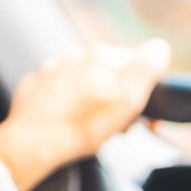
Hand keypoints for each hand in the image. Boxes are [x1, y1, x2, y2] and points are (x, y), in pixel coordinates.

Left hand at [0, 39, 169, 190]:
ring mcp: (52, 69)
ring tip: (89, 127)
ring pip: (82, 81)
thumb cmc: (82, 126)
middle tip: (114, 126)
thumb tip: (159, 47)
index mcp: (101, 56)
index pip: (134, 63)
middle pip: (107, 73)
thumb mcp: (127, 100)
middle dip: (114, 96)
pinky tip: (65, 121)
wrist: (32, 144)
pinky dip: (65, 104)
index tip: (136, 112)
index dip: (140, 89)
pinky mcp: (34, 86)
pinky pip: (57, 92)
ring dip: (90, 99)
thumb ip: (146, 69)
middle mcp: (75, 55)